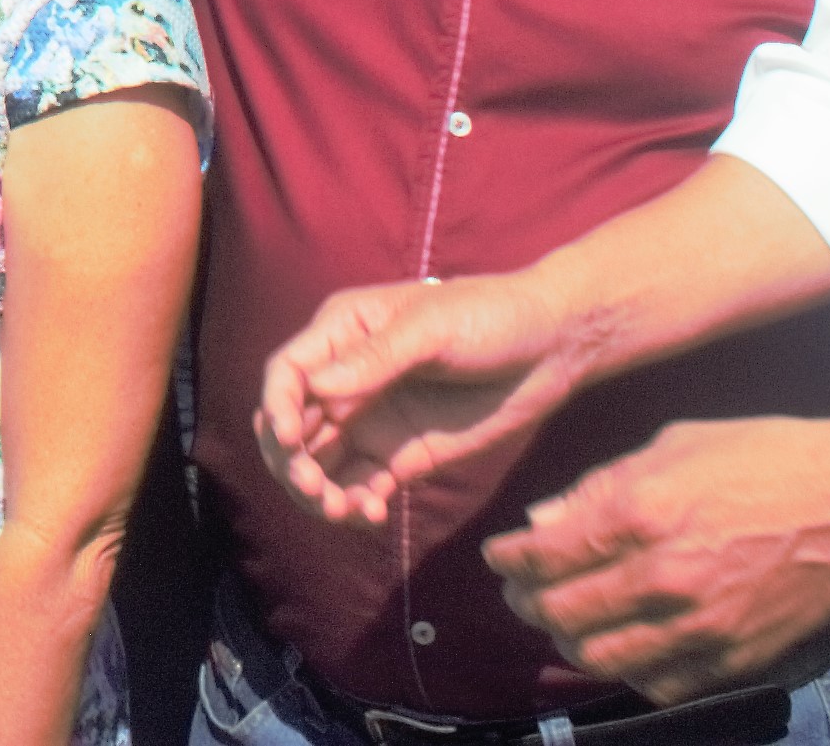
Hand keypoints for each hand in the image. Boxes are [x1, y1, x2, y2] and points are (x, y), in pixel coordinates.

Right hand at [256, 272, 584, 527]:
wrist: (553, 346)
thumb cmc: (490, 315)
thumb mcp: (432, 328)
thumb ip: (375, 358)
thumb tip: (314, 388)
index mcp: (343, 332)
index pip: (287, 374)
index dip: (276, 408)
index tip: (289, 443)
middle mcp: (348, 378)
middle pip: (292, 425)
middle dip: (290, 460)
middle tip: (313, 487)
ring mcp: (373, 420)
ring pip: (320, 462)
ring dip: (316, 490)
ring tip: (341, 510)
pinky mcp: (402, 455)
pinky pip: (360, 484)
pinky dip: (354, 503)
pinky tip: (371, 512)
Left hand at [487, 417, 829, 701]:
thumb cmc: (767, 457)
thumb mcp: (671, 445)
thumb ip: (598, 487)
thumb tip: (543, 521)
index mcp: (640, 514)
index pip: (541, 556)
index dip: (507, 561)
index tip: (501, 557)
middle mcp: (663, 578)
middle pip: (560, 615)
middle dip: (526, 603)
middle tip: (523, 591)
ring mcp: (700, 626)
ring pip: (600, 658)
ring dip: (569, 641)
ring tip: (564, 620)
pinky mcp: (734, 658)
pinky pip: (657, 683)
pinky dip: (628, 668)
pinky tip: (624, 643)